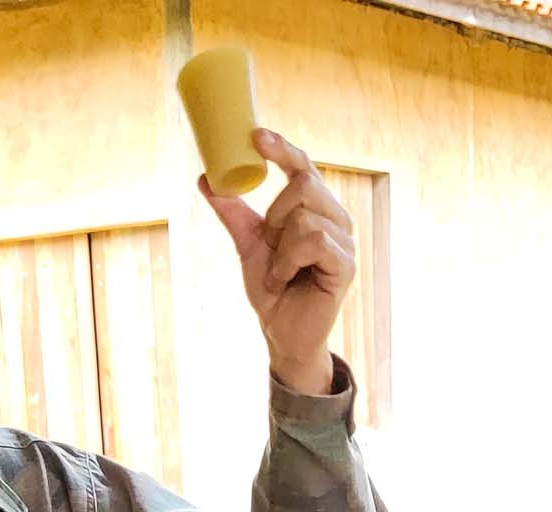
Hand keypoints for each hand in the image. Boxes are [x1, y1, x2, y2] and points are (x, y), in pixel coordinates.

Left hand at [200, 128, 353, 393]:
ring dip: (279, 248)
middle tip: (270, 245)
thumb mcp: (247, 244)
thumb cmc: (272, 290)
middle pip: (304, 183)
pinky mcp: (346, 264)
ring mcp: (345, 241)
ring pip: (305, 216)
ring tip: (278, 273)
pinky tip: (286, 279)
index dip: (282, 149)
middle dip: (275, 214)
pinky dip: (289, 261)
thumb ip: (233, 212)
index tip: (257, 136)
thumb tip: (205, 177)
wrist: (282, 334)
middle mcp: (336, 217)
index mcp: (316, 207)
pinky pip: (313, 242)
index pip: (303, 165)